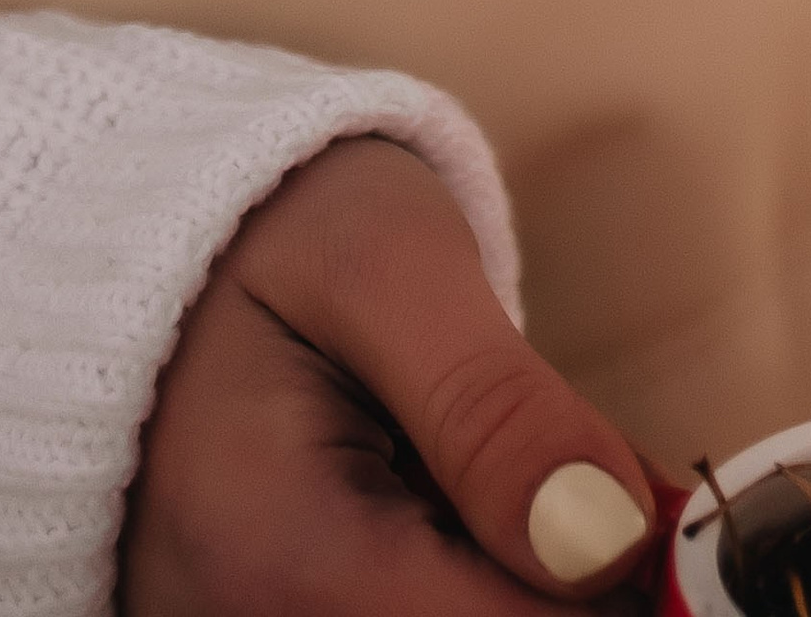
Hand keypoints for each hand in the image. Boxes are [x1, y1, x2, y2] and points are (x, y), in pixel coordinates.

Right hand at [122, 135, 660, 616]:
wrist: (144, 243)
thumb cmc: (273, 229)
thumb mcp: (390, 266)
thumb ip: (494, 404)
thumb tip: (609, 539)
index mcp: (274, 558)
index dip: (617, 585)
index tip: (665, 508)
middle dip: (568, 583)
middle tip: (585, 474)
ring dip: (520, 577)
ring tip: (491, 466)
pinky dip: (476, 577)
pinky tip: (460, 506)